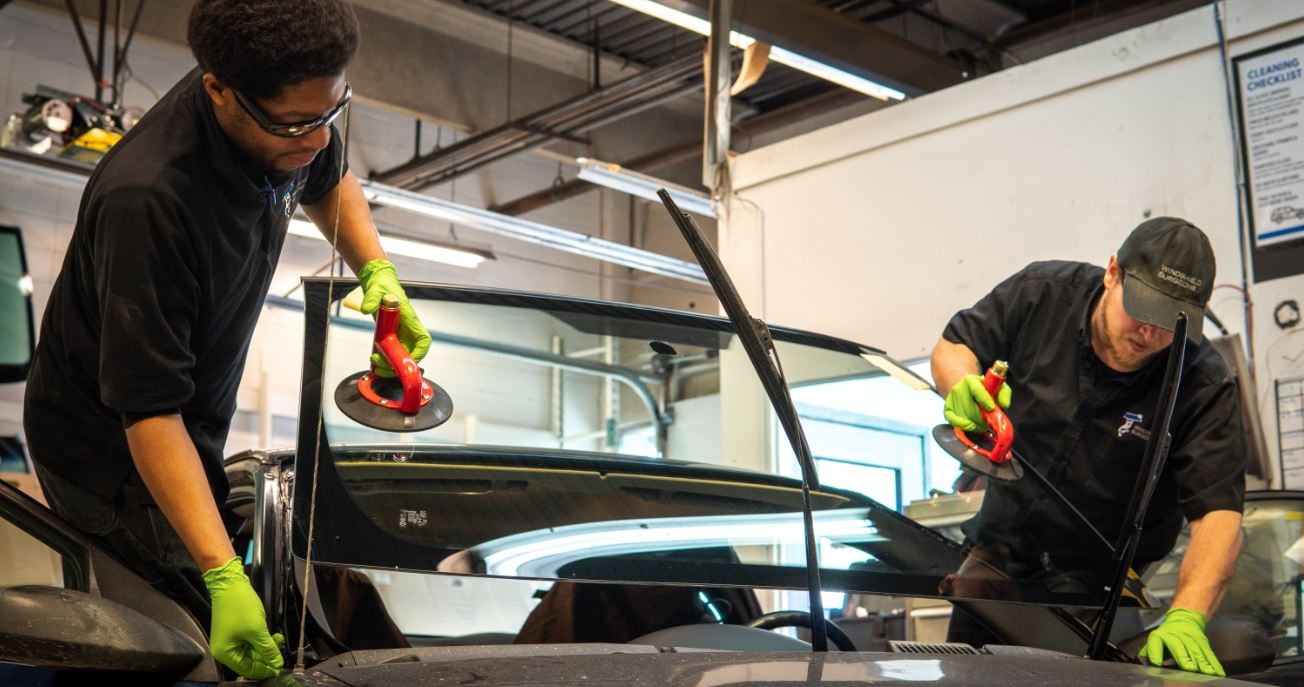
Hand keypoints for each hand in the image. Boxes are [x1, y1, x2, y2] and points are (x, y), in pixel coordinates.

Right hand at [203, 557, 284, 679]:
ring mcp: (230, 640)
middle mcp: (225, 649)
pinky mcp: (236, 631)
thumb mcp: (257, 630)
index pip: (248, 670)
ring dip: (267, 647)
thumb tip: (277, 664)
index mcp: (225, 653)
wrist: (230, 583)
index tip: (280, 669)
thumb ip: (268, 649)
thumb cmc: (240, 606)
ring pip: (253, 651)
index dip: (265, 670)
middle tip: (282, 652)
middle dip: (267, 657)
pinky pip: (251, 641)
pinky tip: (273, 635)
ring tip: (279, 639)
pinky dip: (262, 640)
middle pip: (250, 661)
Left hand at [358, 259, 430, 376]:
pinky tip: (374, 360)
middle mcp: (407, 329)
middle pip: (410, 354)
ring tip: (374, 361)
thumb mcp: (376, 290)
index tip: (406, 360)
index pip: (423, 341)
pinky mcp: (391, 336)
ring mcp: (400, 334)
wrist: (377, 283)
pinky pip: (391, 353)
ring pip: (400, 356)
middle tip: (380, 363)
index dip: (418, 353)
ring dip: (389, 364)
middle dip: (397, 364)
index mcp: (410, 319)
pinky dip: (384, 360)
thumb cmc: (383, 285)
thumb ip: (372, 299)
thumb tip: (366, 308)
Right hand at [943, 373, 1011, 431]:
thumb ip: (1004, 394)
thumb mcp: (997, 386)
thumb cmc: (985, 389)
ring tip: (982, 425)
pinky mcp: (947, 408)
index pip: (977, 390)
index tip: (991, 409)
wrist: (966, 389)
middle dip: (983, 420)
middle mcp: (959, 388)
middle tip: (989, 424)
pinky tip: (972, 427)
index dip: (984, 400)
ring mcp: (952, 399)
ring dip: (976, 425)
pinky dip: (964, 427)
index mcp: (971, 381)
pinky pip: (953, 421)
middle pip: (971, 409)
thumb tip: (1004, 405)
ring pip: (965, 418)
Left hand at [1140, 608, 1224, 676]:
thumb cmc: (1168, 633)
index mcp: (1162, 635)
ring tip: (1207, 672)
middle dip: (1185, 659)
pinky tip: (1218, 672)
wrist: (1184, 617)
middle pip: (1181, 648)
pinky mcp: (1203, 642)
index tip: (1157, 662)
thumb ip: (1149, 651)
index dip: (1155, 653)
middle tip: (1189, 668)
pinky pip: (1209, 654)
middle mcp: (1177, 636)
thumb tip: (1142, 662)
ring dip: (1203, 663)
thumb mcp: (1156, 639)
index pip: (1156, 642)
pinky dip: (1214, 664)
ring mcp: (1191, 639)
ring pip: (1197, 652)